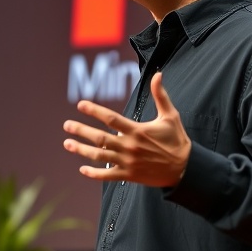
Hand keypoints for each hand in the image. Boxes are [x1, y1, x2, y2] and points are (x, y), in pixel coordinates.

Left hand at [62, 72, 191, 186]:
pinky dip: (94, 173)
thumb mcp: (170, 115)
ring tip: (67, 143)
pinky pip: (108, 176)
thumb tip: (158, 74)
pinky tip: (82, 169)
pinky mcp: (129, 175)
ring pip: (99, 156)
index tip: (81, 105)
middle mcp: (130, 147)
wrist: (184, 169)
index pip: (111, 119)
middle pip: (100, 138)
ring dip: (81, 150)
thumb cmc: (177, 140)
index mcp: (137, 131)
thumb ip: (161, 95)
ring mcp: (128, 162)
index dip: (94, 111)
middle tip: (66, 125)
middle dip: (81, 131)